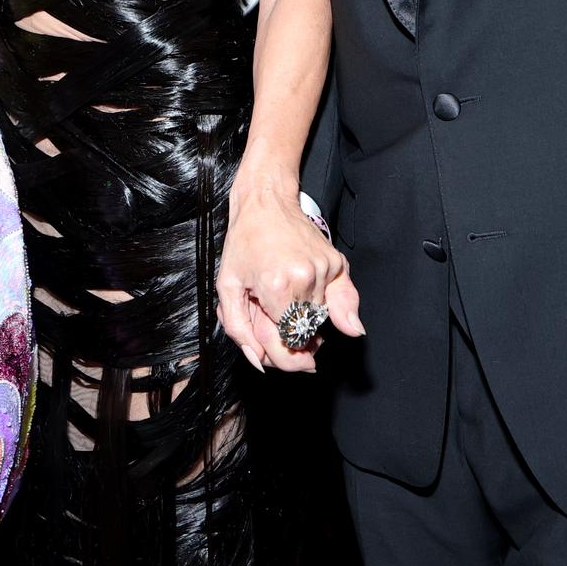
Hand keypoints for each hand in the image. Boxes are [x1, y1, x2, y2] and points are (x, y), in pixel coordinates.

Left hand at [214, 178, 364, 372]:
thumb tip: (260, 362)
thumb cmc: (244, 243)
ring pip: (320, 320)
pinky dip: (326, 308)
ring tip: (284, 298)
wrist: (266, 203)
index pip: (288, 342)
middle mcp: (306, 279)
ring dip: (304, 319)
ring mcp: (325, 270)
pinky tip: (309, 298)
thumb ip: (239, 330)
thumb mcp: (227, 287)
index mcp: (277, 286)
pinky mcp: (338, 264)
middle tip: (273, 316)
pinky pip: (338, 302)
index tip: (269, 337)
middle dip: (289, 335)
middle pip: (307, 334)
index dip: (277, 347)